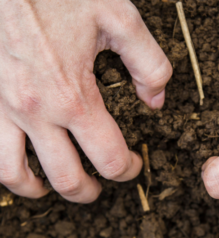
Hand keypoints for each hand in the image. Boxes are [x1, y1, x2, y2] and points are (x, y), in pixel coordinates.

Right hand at [0, 0, 171, 202]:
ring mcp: (2, 109)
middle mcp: (35, 112)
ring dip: (41, 189)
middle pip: (66, 178)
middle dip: (89, 191)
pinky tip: (21, 164)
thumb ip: (149, 64)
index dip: (127, 170)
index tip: (133, 165)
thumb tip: (156, 101)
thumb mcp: (119, 19)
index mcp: (74, 97)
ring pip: (15, 174)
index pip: (108, 158)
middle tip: (99, 187)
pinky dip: (6, 169)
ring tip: (57, 187)